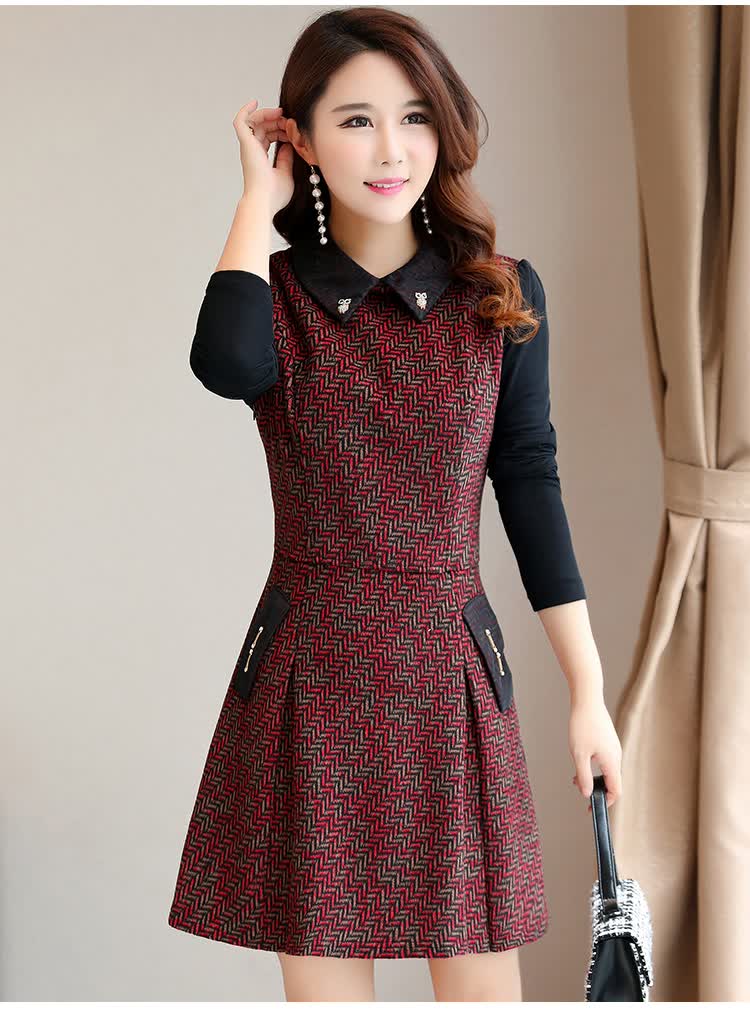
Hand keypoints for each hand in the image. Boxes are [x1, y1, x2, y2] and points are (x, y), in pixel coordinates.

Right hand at [233, 99, 294, 213]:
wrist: (264, 201)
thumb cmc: (274, 195)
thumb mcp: (286, 173)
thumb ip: (287, 158)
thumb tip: (289, 143)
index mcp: (260, 158)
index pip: (268, 137)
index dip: (280, 130)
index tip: (293, 131)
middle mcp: (252, 151)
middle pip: (262, 127)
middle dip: (276, 121)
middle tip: (289, 121)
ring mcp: (248, 147)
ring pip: (254, 122)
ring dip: (268, 115)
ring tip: (280, 113)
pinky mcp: (245, 143)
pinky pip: (241, 121)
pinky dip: (246, 110)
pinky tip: (255, 102)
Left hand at [569, 693, 622, 812]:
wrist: (587, 700)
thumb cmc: (583, 725)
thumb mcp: (579, 754)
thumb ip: (583, 776)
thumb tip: (587, 793)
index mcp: (612, 761)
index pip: (616, 790)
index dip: (606, 802)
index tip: (593, 807)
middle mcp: (616, 756)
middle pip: (612, 781)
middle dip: (596, 788)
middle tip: (578, 787)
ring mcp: (613, 748)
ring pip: (607, 770)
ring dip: (593, 777)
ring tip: (575, 775)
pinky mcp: (608, 741)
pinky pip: (604, 760)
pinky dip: (594, 766)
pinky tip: (580, 760)